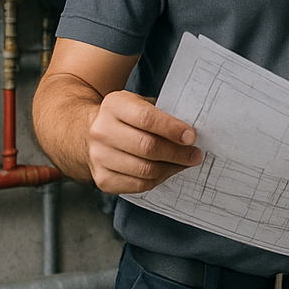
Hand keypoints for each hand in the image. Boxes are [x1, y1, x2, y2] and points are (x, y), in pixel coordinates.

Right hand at [86, 90, 201, 193]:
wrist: (93, 132)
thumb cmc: (127, 117)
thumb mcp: (140, 104)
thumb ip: (163, 113)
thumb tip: (189, 132)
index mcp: (114, 106)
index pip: (146, 119)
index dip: (172, 129)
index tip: (191, 136)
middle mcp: (102, 131)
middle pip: (147, 147)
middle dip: (177, 153)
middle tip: (194, 154)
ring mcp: (99, 157)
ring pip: (144, 170)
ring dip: (171, 168)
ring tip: (184, 162)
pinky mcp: (103, 179)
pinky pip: (138, 185)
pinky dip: (158, 179)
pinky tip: (167, 170)